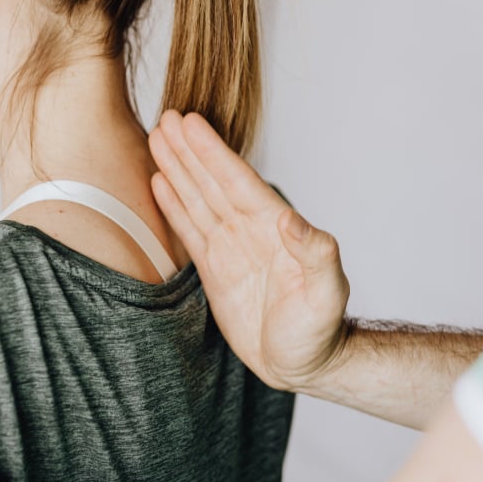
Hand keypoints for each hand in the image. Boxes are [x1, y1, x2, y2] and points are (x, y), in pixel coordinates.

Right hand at [149, 111, 350, 392]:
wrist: (304, 364)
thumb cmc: (320, 332)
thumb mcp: (325, 294)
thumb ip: (315, 253)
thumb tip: (290, 218)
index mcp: (274, 228)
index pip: (237, 182)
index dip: (213, 152)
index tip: (191, 123)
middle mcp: (250, 230)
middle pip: (212, 182)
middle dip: (189, 150)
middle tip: (165, 117)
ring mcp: (231, 247)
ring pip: (198, 199)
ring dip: (178, 169)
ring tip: (156, 138)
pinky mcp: (216, 268)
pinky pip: (191, 229)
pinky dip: (174, 205)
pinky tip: (159, 182)